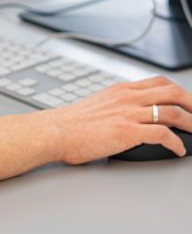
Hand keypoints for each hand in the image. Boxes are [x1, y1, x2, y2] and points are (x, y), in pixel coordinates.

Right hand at [52, 75, 191, 162]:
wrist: (55, 131)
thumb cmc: (70, 124)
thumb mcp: (97, 105)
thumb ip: (116, 105)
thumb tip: (128, 114)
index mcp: (121, 90)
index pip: (159, 83)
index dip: (179, 91)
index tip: (188, 101)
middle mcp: (128, 98)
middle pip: (172, 92)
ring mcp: (128, 113)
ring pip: (172, 111)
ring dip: (191, 123)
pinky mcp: (127, 132)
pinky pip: (162, 134)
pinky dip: (176, 143)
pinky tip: (178, 150)